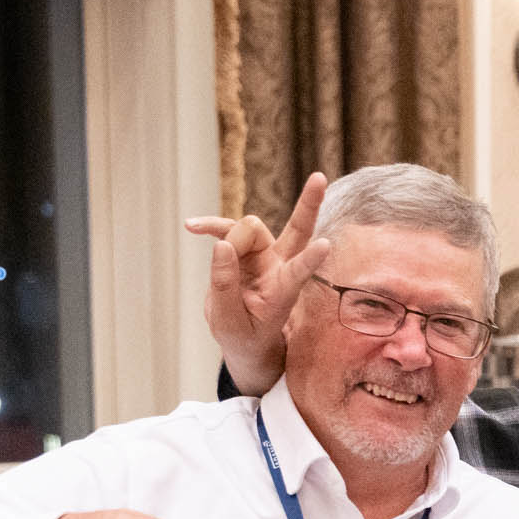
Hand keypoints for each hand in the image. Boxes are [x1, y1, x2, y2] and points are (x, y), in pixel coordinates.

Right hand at [185, 171, 331, 396]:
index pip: (299, 273)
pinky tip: (192, 226)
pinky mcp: (247, 248)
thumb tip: (221, 245)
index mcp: (283, 293)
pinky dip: (212, 226)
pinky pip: (229, 229)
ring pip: (248, 228)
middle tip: (320, 178)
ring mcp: (265, 255)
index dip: (310, 259)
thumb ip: (224, 287)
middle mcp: (280, 267)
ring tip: (210, 262)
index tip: (326, 245)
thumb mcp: (228, 323)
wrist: (245, 340)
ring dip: (227, 237)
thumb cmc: (244, 337)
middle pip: (298, 230)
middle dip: (308, 204)